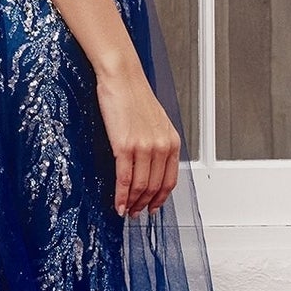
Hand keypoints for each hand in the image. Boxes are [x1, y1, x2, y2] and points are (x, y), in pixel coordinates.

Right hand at [95, 67, 180, 217]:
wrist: (121, 78)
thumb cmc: (133, 96)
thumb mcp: (154, 122)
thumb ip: (156, 144)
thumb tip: (147, 167)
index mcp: (172, 141)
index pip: (170, 180)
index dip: (161, 198)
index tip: (153, 207)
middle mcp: (162, 146)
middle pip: (154, 187)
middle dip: (144, 205)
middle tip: (135, 213)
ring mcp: (144, 147)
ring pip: (140, 187)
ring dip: (132, 204)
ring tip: (125, 211)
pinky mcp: (125, 146)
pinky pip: (125, 179)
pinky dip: (121, 196)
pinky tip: (118, 204)